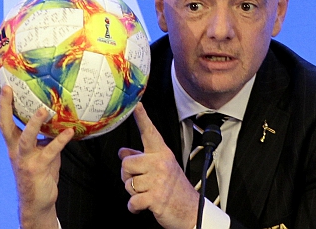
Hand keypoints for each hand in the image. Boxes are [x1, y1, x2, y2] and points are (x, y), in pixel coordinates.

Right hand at [0, 80, 73, 228]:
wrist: (38, 199)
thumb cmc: (42, 170)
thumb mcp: (42, 147)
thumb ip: (46, 132)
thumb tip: (60, 111)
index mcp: (13, 141)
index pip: (1, 117)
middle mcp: (15, 148)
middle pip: (4, 124)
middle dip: (3, 105)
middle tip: (6, 86)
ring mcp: (25, 158)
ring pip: (24, 138)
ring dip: (33, 124)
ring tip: (43, 109)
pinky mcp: (37, 168)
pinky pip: (50, 152)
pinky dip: (60, 141)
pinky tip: (70, 131)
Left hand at [119, 103, 198, 228]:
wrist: (192, 211)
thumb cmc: (176, 190)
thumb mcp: (162, 169)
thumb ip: (141, 159)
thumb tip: (123, 152)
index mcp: (163, 154)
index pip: (150, 132)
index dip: (142, 117)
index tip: (136, 104)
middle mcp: (161, 163)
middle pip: (126, 163)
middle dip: (128, 176)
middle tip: (142, 182)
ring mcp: (159, 180)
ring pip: (128, 183)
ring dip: (133, 193)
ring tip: (148, 193)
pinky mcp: (156, 197)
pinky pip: (132, 201)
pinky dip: (134, 207)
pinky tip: (144, 205)